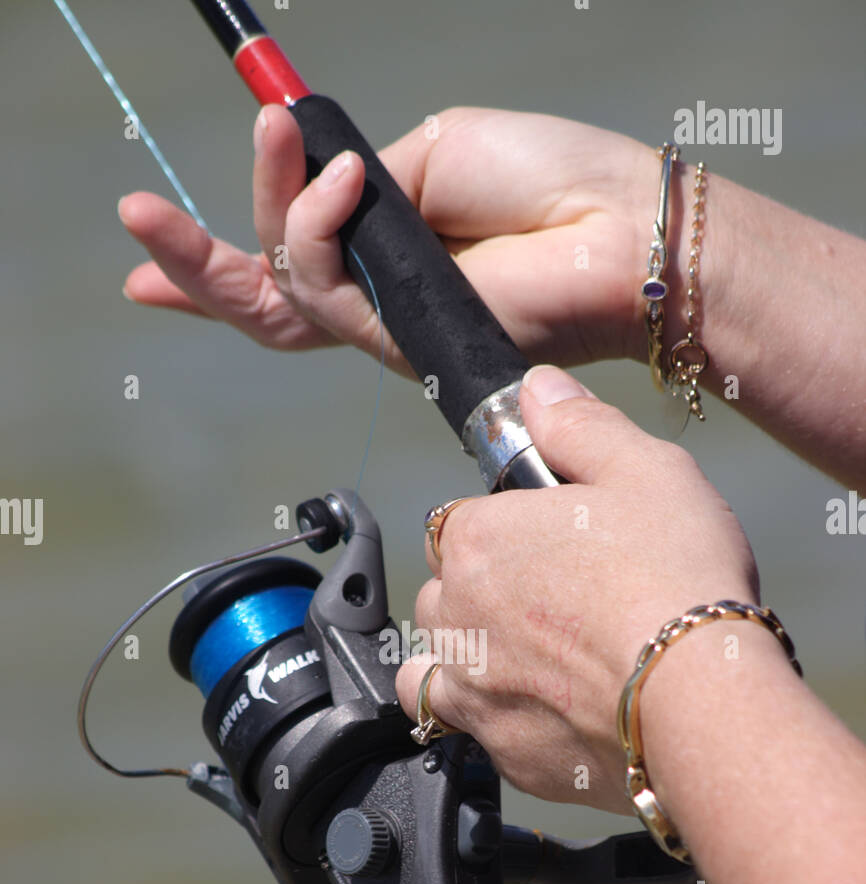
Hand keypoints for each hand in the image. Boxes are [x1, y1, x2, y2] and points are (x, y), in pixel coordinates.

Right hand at [118, 106, 658, 373]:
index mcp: (382, 248)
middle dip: (189, 261)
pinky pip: (322, 291)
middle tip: (134, 215)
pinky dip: (317, 226)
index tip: (143, 256)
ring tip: (273, 134)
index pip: (285, 262)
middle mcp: (374, 297)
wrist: (610, 229)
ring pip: (279, 290)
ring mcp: (382, 327)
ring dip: (267, 205)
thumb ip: (359, 181)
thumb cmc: (546, 180)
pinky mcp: (398, 343)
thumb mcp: (431, 151)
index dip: (211, 264)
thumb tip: (315, 184)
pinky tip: (344, 182)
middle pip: (259, 298)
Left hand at [394, 365, 759, 811]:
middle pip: (444, 593)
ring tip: (537, 661)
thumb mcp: (644, 469)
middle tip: (560, 601)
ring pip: (437, 666)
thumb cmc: (676, 576)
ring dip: (471, 659)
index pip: (458, 523)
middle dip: (483, 594)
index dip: (506, 530)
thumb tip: (534, 389)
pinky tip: (546, 712)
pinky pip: (473, 732)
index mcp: (476, 539)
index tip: (552, 544)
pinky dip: (495, 721)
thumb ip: (577, 425)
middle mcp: (455, 615)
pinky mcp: (503, 753)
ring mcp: (472, 690)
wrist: (702, 700)